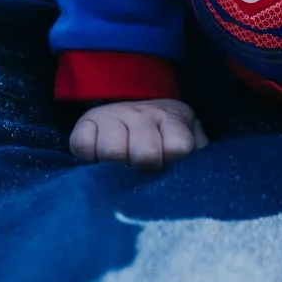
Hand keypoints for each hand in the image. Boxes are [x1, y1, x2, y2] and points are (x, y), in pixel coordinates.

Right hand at [69, 98, 207, 170]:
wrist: (133, 105)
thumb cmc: (165, 135)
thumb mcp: (190, 138)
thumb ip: (199, 156)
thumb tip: (198, 176)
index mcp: (172, 118)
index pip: (178, 147)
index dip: (172, 164)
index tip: (168, 168)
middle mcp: (143, 114)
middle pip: (145, 154)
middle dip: (145, 170)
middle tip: (144, 171)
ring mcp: (113, 116)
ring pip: (112, 152)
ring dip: (116, 169)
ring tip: (122, 168)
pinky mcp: (86, 123)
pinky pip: (82, 145)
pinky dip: (88, 158)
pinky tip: (98, 161)